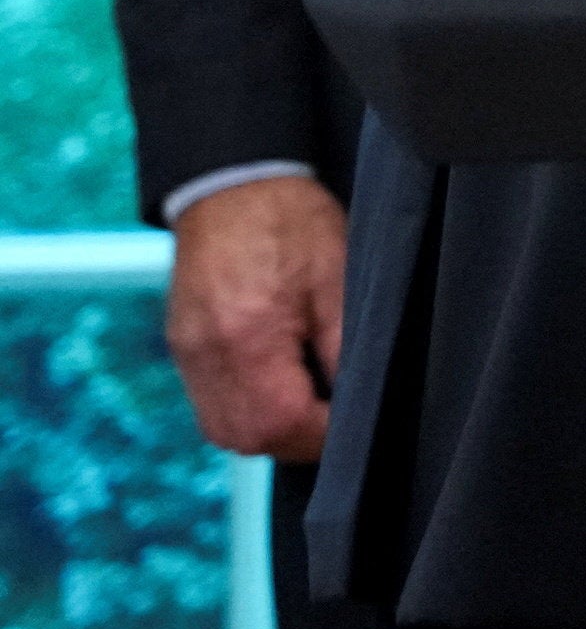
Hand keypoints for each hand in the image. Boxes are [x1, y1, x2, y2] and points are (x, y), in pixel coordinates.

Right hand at [164, 174, 344, 462]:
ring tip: (314, 404)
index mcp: (247, 336)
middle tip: (338, 417)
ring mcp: (189, 356)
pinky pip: (213, 407)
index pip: (282, 422)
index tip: (356, 422)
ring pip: (226, 431)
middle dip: (299, 440)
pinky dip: (249, 413)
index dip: (325, 435)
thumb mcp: (339, 278)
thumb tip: (358, 402)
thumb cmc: (292, 224)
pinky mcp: (184, 351)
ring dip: (272, 431)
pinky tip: (282, 388)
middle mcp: (207, 356)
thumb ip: (345, 347)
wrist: (236, 188)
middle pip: (248, 438)